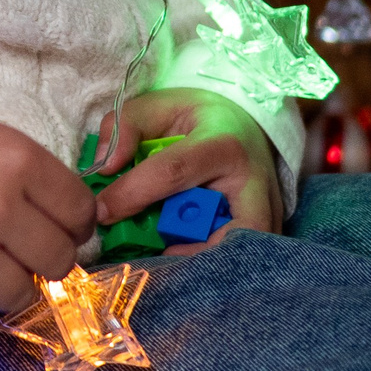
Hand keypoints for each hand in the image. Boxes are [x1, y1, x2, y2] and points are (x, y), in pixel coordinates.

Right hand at [0, 81, 97, 313]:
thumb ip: (20, 170)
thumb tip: (60, 214)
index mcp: (16, 159)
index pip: (80, 212)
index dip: (72, 222)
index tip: (56, 225)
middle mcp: (0, 207)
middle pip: (58, 259)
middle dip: (42, 256)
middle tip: (17, 246)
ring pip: (20, 293)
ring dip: (4, 280)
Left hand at [91, 88, 284, 246]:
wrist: (244, 123)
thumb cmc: (196, 117)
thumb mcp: (157, 106)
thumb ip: (125, 127)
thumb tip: (105, 167)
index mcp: (221, 144)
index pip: (173, 173)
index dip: (133, 195)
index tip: (101, 212)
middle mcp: (253, 182)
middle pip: (234, 229)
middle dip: (192, 249)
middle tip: (152, 253)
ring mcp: (268, 209)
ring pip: (246, 252)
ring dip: (205, 262)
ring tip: (167, 258)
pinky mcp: (270, 228)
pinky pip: (246, 257)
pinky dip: (215, 264)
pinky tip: (183, 259)